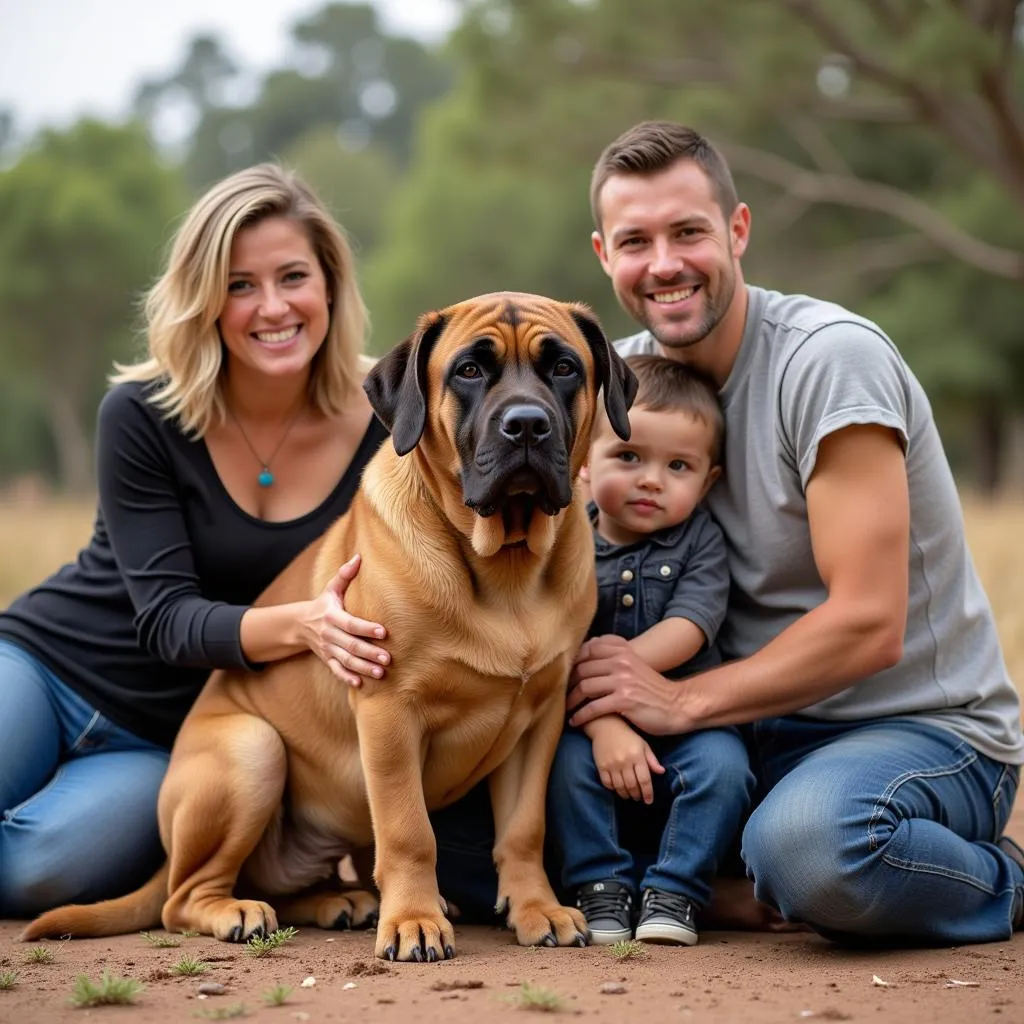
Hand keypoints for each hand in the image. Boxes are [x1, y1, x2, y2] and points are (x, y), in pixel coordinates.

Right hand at [303, 554, 389, 686]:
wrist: (300, 624)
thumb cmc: (324, 603)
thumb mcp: (332, 588)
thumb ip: (345, 574)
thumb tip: (359, 556)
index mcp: (332, 616)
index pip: (351, 623)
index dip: (366, 628)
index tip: (383, 631)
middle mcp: (329, 635)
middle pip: (351, 645)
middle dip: (369, 653)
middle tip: (388, 658)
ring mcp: (328, 649)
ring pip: (346, 661)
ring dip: (363, 668)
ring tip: (381, 673)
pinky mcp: (327, 660)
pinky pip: (336, 671)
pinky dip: (347, 678)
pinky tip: (360, 684)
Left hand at [568, 634, 689, 735]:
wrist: (677, 705)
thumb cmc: (651, 688)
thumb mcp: (634, 663)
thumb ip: (614, 655)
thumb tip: (586, 647)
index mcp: (622, 651)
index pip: (587, 651)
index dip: (572, 664)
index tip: (565, 677)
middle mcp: (621, 662)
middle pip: (582, 669)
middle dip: (568, 684)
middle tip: (561, 695)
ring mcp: (623, 681)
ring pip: (585, 688)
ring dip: (571, 701)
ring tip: (566, 709)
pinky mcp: (624, 700)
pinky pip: (594, 707)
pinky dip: (581, 716)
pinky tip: (576, 722)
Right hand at [587, 716, 663, 802]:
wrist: (606, 725)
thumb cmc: (628, 736)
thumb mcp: (643, 744)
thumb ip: (652, 759)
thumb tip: (662, 772)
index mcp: (637, 756)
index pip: (644, 780)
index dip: (648, 793)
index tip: (649, 801)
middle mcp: (624, 761)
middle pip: (632, 786)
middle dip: (637, 795)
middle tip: (638, 798)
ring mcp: (611, 764)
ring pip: (620, 787)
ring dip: (625, 795)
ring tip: (629, 796)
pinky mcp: (601, 766)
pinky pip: (607, 783)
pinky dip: (613, 789)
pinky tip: (617, 789)